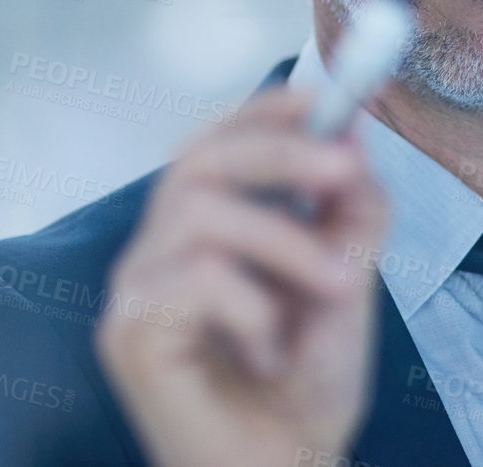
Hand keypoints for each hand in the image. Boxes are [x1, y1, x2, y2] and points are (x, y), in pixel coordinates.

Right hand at [97, 86, 388, 466]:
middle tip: (346, 169)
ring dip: (287, 241)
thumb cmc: (303, 388)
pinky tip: (271, 354)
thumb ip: (349, 212)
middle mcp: (155, 252)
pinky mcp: (128, 337)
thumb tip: (354, 139)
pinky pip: (195, 281)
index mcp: (199, 230)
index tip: (327, 95)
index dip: (266, 111)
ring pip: (199, 212)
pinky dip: (254, 307)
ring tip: (338, 287)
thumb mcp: (345, 281)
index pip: (215, 142)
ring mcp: (133, 293)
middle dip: (280, 152)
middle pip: (196, 159)